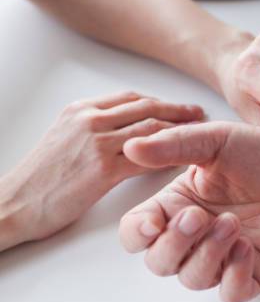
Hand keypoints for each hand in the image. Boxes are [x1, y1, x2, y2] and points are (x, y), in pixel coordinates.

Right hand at [0, 92, 204, 250]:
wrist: (14, 203)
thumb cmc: (40, 178)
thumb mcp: (63, 138)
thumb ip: (92, 128)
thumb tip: (124, 128)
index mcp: (80, 110)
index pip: (132, 98)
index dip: (161, 102)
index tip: (180, 107)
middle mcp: (90, 120)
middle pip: (147, 107)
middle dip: (178, 110)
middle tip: (199, 114)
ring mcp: (96, 143)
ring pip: (151, 129)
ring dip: (181, 130)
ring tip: (200, 133)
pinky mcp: (102, 170)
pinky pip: (147, 159)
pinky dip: (169, 156)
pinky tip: (184, 159)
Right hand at [118, 121, 259, 301]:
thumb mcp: (217, 141)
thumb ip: (175, 145)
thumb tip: (131, 148)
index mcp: (179, 203)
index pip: (138, 231)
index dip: (137, 234)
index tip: (153, 222)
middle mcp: (197, 233)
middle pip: (160, 262)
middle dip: (174, 244)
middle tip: (200, 217)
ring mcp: (224, 255)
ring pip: (193, 278)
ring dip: (207, 255)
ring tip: (233, 224)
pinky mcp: (253, 271)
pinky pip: (231, 292)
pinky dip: (234, 275)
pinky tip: (247, 247)